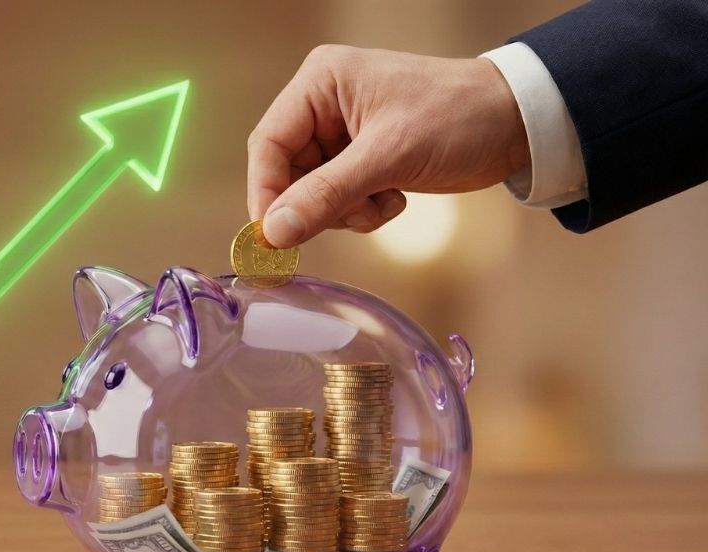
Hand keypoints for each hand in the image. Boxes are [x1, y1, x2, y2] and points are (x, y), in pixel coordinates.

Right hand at [247, 45, 530, 247]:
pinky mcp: (363, 158)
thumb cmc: (458, 117)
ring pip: (313, 192)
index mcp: (321, 83)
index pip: (269, 144)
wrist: (518, 123)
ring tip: (383, 201)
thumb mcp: (388, 156)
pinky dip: (362, 210)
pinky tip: (395, 197)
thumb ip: (326, 195)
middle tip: (347, 217)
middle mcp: (325, 104)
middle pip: (288, 173)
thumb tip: (273, 232)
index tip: (273, 236)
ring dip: (344, 210)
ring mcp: (343, 133)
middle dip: (318, 204)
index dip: (267, 192)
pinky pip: (338, 198)